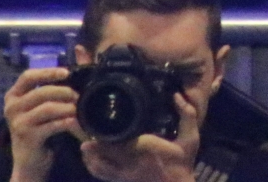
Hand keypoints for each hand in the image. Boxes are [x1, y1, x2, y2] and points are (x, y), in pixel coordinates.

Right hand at [5, 67, 80, 181]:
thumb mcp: (45, 102)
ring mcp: (17, 123)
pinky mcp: (27, 137)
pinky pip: (51, 125)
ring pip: (48, 108)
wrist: (31, 158)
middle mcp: (11, 107)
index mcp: (14, 95)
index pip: (27, 76)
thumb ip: (60, 79)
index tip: (66, 72)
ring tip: (79, 109)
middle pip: (41, 92)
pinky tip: (74, 122)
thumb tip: (81, 49)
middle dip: (64, 92)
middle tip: (78, 96)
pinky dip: (67, 121)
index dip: (48, 72)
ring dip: (68, 107)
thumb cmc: (40, 125)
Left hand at [79, 93, 200, 181]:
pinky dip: (93, 165)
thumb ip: (187, 115)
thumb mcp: (191, 138)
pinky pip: (101, 174)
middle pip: (103, 152)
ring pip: (98, 165)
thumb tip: (177, 95)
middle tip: (76, 125)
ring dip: (88, 154)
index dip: (102, 135)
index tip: (92, 122)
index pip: (119, 141)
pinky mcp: (121, 181)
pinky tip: (89, 157)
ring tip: (81, 141)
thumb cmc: (183, 163)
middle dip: (89, 140)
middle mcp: (131, 162)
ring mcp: (124, 174)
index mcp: (146, 148)